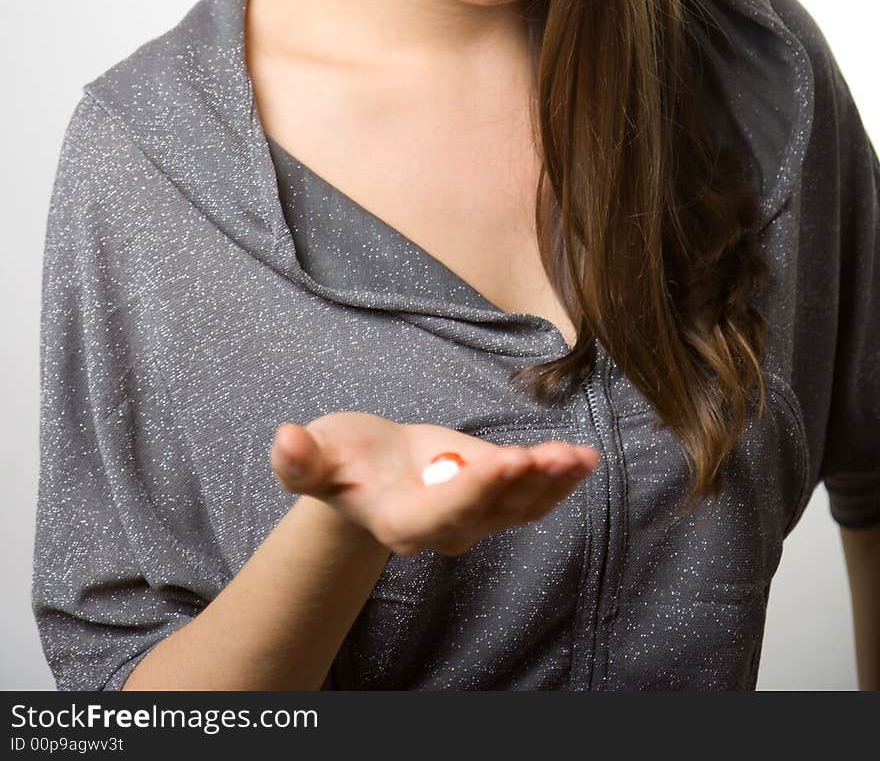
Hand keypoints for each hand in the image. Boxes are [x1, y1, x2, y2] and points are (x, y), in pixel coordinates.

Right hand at [269, 412, 599, 556]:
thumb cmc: (339, 460)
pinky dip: (558, 480)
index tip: (506, 458)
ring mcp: (473, 518)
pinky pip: (531, 497)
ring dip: (551, 484)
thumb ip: (300, 459)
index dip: (475, 489)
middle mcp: (442, 530)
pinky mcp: (493, 498)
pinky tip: (584, 459)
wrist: (365, 472)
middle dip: (522, 485)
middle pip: (489, 513)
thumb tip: (285, 440)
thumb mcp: (314, 455)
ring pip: (519, 508)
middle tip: (552, 456)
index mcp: (399, 522)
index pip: (442, 514)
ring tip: (578, 457)